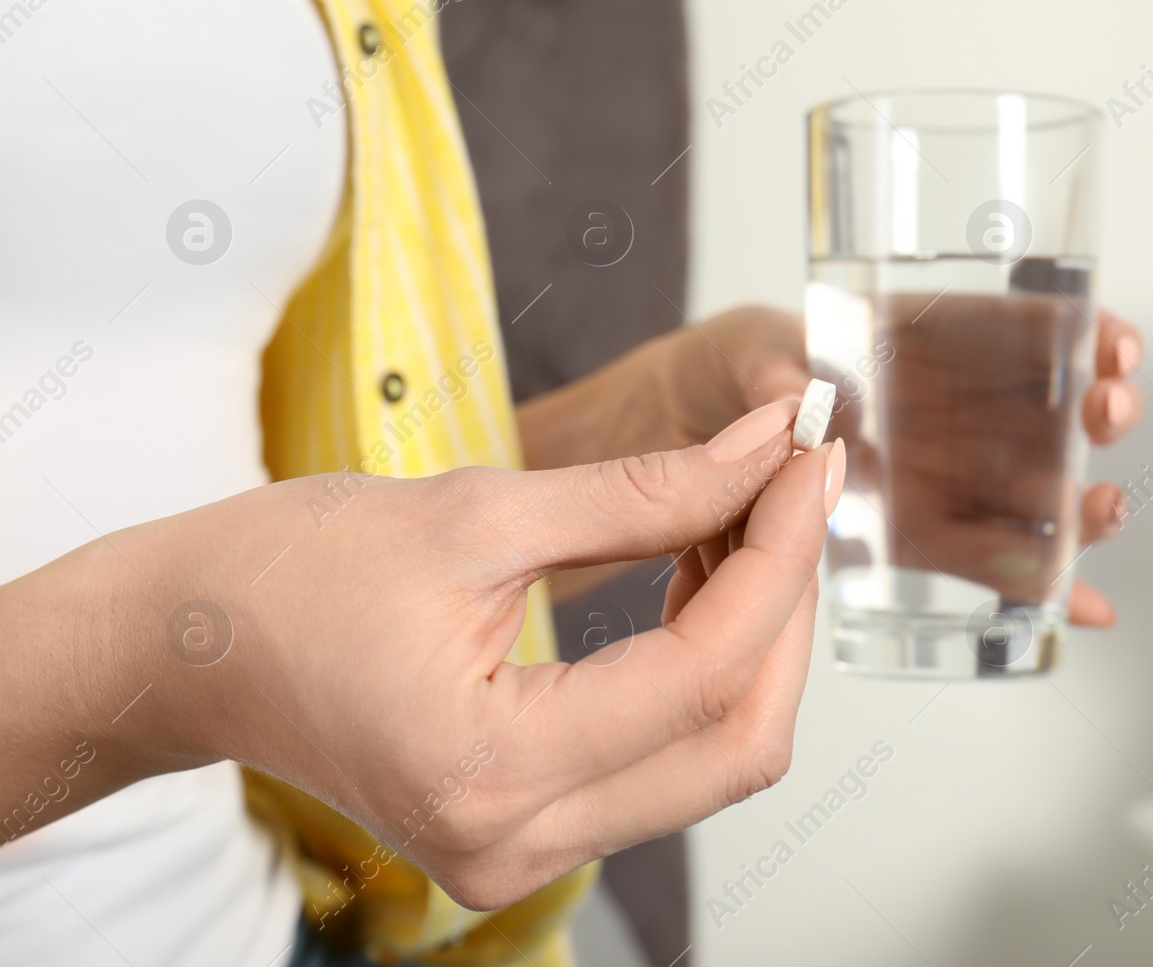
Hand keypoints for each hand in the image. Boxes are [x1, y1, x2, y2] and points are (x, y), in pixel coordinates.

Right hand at [2, 400, 843, 909]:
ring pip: (715, 756)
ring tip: (738, 516)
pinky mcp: (526, 833)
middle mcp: (514, 844)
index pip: (703, 671)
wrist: (187, 645)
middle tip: (788, 486)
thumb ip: (646, 492)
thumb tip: (767, 453)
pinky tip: (695, 575)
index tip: (810, 464)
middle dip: (783, 603)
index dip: (780, 555)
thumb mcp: (478, 511)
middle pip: (737, 740)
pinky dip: (701, 669)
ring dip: (751, 634)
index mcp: (490, 769)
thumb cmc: (287, 574)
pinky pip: (665, 761)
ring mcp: (521, 855)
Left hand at [653, 303, 1142, 625]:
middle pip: (1039, 414)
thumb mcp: (747, 348)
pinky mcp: (910, 542)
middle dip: (1092, 414)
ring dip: (1079, 504)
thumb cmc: (724, 368)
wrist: (679, 433)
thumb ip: (774, 371)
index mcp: (914, 343)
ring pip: (1027, 493)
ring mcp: (932, 479)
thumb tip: (799, 399)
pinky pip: (980, 563)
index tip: (1113, 344)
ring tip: (1106, 510)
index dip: (1076, 335)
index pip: (1014, 332)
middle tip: (1111, 413)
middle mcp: (939, 412)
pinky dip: (1035, 586)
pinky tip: (1080, 608)